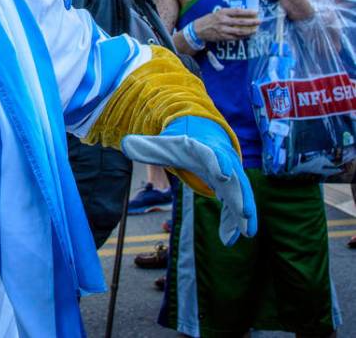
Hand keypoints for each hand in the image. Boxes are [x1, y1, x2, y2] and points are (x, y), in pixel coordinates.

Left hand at [121, 117, 256, 245]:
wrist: (203, 133)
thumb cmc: (182, 141)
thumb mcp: (164, 143)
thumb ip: (146, 147)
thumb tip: (125, 144)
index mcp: (204, 148)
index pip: (212, 155)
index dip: (218, 163)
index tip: (223, 174)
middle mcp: (222, 161)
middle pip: (234, 179)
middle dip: (240, 196)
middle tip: (245, 213)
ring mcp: (230, 175)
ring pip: (241, 194)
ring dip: (244, 212)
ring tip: (247, 233)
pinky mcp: (231, 188)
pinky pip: (235, 205)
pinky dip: (234, 220)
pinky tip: (231, 239)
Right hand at [193, 8, 260, 41]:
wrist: (198, 29)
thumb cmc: (209, 19)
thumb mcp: (218, 12)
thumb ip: (229, 12)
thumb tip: (243, 12)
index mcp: (222, 13)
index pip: (238, 12)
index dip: (248, 12)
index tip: (256, 12)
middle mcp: (223, 21)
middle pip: (241, 22)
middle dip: (252, 22)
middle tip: (259, 21)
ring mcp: (223, 30)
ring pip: (239, 31)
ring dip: (249, 31)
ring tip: (256, 30)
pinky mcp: (223, 37)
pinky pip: (235, 37)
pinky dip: (242, 36)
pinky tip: (248, 35)